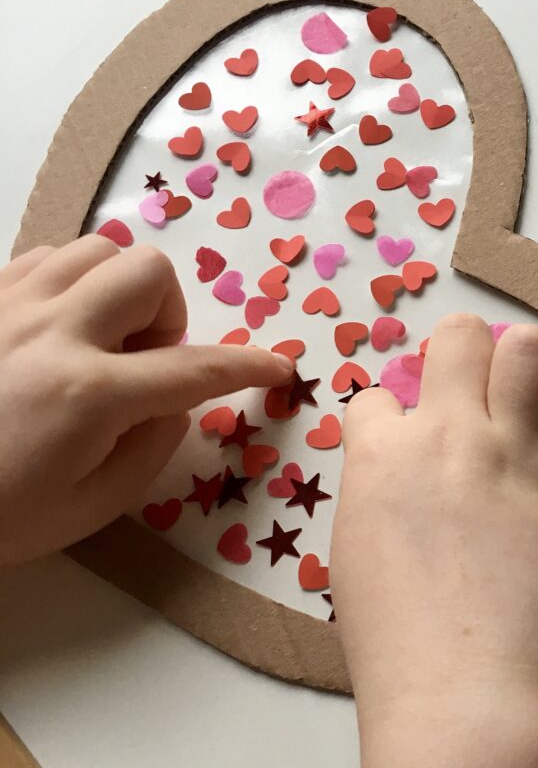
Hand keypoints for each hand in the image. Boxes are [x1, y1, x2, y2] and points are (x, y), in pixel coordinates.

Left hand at [0, 236, 292, 564]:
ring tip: (102, 339)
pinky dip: (71, 282)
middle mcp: (50, 332)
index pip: (195, 370)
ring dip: (119, 291)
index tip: (279, 367)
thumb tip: (178, 399)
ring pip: (95, 250)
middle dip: (168, 315)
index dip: (249, 367)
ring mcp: (5, 307)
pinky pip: (44, 256)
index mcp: (89, 394)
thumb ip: (155, 445)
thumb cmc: (0, 518)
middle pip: (147, 270)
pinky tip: (60, 327)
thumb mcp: (95, 505)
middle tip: (146, 363)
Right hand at [332, 313, 537, 767]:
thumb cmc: (395, 643)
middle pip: (459, 336)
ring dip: (526, 371)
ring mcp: (515, 454)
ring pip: (531, 349)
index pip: (376, 397)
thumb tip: (398, 466)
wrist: (463, 690)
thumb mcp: (356, 556)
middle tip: (474, 399)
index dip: (391, 420)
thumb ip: (377, 493)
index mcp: (379, 455)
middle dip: (462, 354)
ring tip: (529, 413)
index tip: (407, 448)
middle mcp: (448, 434)